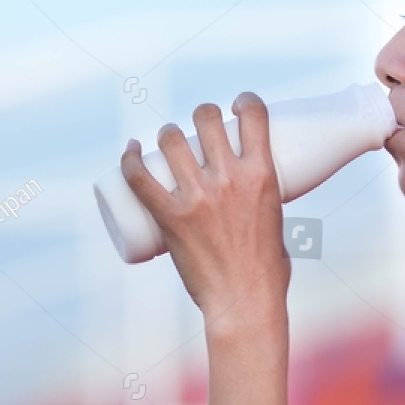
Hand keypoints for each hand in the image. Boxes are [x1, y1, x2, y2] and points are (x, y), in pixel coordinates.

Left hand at [120, 92, 289, 327]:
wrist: (245, 303)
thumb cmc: (267, 270)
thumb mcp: (276, 219)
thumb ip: (262, 197)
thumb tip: (251, 189)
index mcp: (262, 175)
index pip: (253, 114)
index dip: (243, 101)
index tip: (237, 107)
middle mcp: (229, 179)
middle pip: (206, 118)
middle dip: (202, 114)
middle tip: (199, 129)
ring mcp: (198, 197)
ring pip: (171, 139)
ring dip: (167, 133)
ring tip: (168, 141)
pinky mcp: (171, 218)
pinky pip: (138, 177)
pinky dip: (128, 159)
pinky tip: (129, 150)